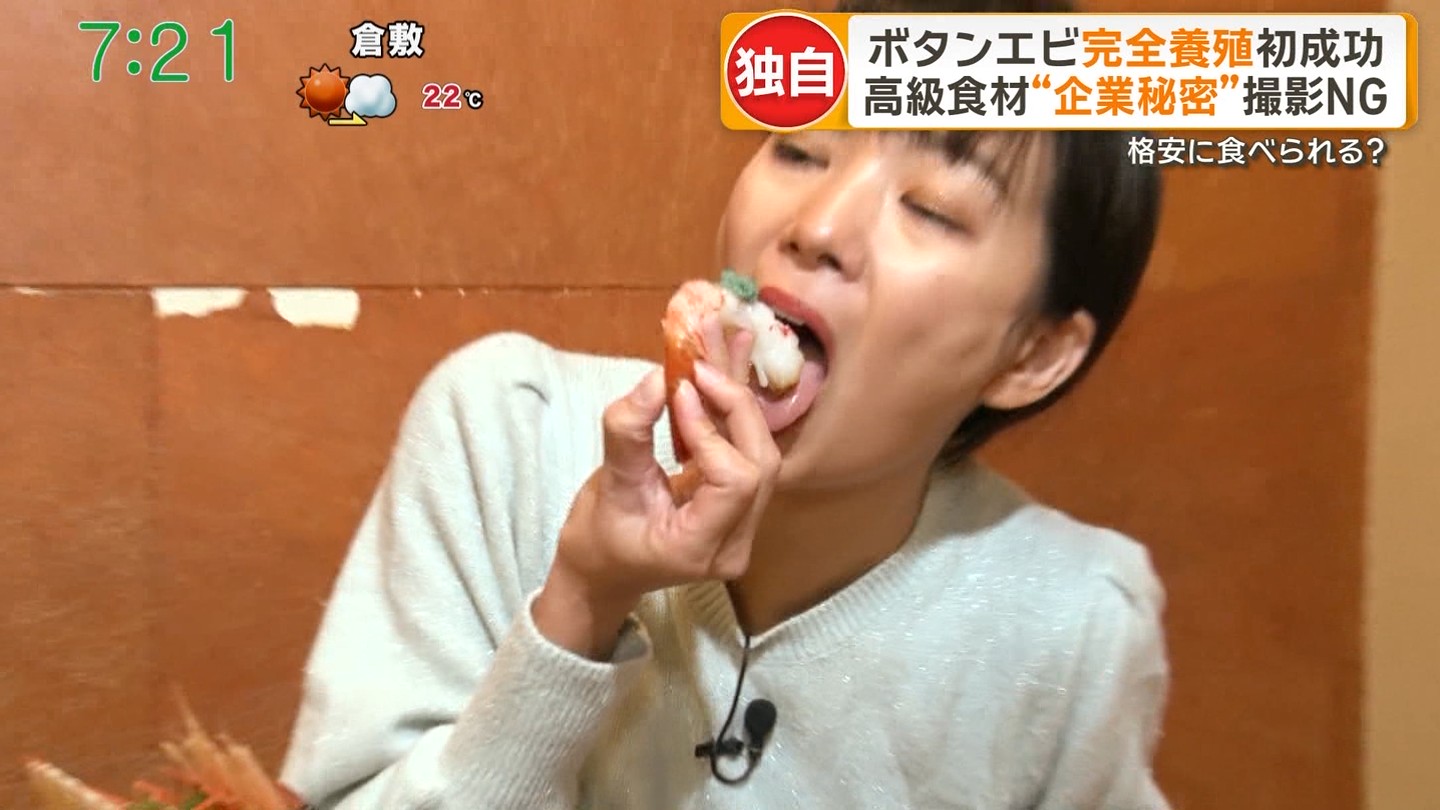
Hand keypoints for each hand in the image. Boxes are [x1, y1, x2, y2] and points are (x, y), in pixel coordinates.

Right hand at [535, 327, 775, 658]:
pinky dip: (734, 410)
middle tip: (699, 362)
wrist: (604, 570)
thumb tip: (658, 377)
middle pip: (760, 462)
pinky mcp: (743, 506)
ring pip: (760, 451)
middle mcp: (737, 542)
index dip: (712, 432)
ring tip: (721, 342)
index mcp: (702, 548)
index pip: (735, 481)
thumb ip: (630, 431)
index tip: (680, 391)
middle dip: (735, 404)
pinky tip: (729, 365)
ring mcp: (746, 526)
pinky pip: (748, 452)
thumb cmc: (599, 537)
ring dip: (738, 399)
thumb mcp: (609, 484)